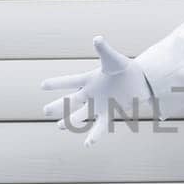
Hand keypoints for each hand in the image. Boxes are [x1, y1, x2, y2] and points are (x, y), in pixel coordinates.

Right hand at [40, 35, 151, 149]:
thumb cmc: (125, 68)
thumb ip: (104, 50)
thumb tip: (97, 38)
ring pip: (82, 115)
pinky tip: (87, 144)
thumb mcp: (114, 59)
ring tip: (60, 126)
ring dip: (71, 121)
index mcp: (90, 79)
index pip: (70, 81)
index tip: (42, 85)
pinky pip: (100, 126)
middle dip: (58, 105)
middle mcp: (92, 94)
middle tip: (44, 110)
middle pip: (71, 101)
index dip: (57, 83)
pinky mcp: (110, 113)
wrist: (141, 81)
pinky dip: (94, 135)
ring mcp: (100, 105)